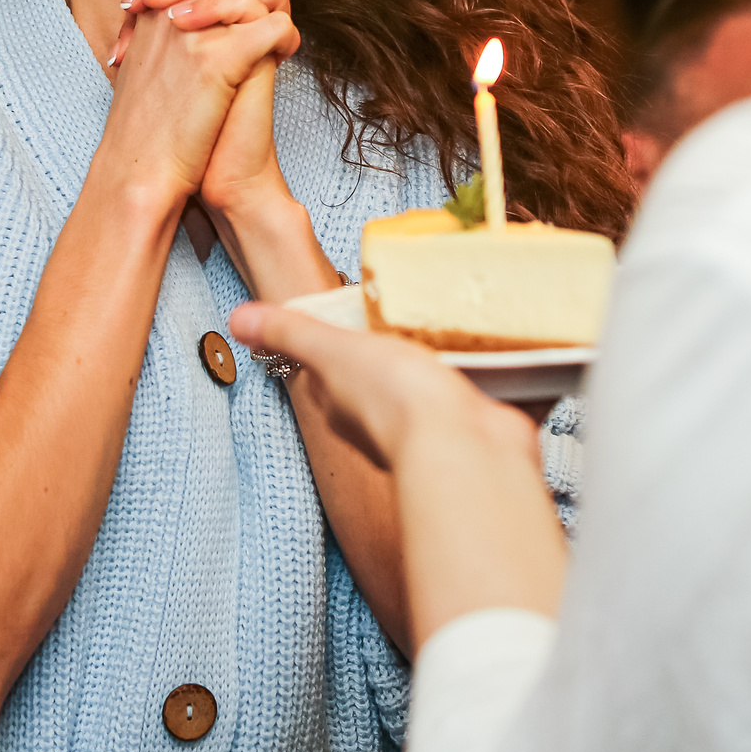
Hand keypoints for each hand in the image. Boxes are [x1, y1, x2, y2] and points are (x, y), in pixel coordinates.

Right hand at [95, 0, 296, 206]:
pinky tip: (284, 60)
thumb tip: (206, 10)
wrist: (138, 172)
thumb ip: (170, 31)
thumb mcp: (149, 65)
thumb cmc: (146, 128)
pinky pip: (273, 26)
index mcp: (151, 6)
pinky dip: (288, 40)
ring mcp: (191, 31)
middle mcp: (169, 9)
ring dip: (280, 9)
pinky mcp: (215, 60)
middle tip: (272, 11)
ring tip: (280, 40)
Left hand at [227, 302, 511, 466]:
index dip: (344, 340)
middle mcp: (391, 418)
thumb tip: (237, 318)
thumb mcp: (333, 352)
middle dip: (407, 343)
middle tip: (422, 301)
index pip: (336, 367)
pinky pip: (495, 387)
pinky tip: (513, 341)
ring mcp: (442, 423)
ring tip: (470, 311)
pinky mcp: (486, 420)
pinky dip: (505, 368)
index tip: (358, 308)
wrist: (466, 450)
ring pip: (446, 380)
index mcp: (347, 401)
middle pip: (393, 372)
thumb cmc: (395, 402)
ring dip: (458, 354)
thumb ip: (289, 333)